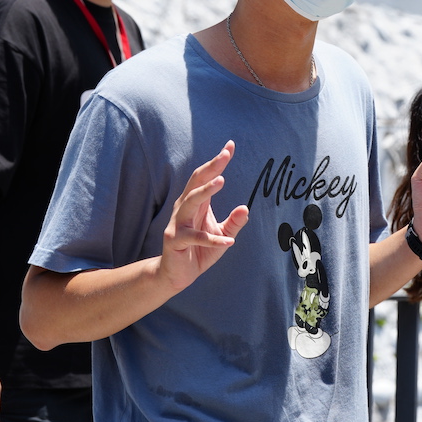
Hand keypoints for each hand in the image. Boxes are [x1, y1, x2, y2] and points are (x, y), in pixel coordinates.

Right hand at [159, 141, 248, 291]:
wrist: (176, 275)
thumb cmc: (199, 251)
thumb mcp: (221, 235)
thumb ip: (233, 223)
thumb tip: (246, 208)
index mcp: (196, 204)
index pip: (205, 177)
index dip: (217, 162)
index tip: (230, 146)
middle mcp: (184, 209)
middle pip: (195, 183)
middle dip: (210, 168)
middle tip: (224, 155)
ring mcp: (177, 224)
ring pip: (190, 203)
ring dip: (205, 192)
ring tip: (221, 181)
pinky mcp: (175, 241)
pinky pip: (195, 238)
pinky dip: (212, 239)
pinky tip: (228, 241)